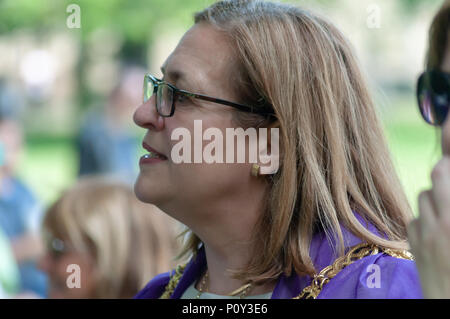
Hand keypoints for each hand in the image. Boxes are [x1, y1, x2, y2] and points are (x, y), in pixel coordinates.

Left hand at [407, 156, 449, 298]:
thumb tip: (444, 168)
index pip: (449, 169)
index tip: (448, 122)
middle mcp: (447, 219)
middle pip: (441, 172)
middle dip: (449, 170)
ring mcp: (428, 231)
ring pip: (426, 193)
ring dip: (437, 195)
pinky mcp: (414, 241)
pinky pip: (415, 215)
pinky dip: (426, 216)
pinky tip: (438, 231)